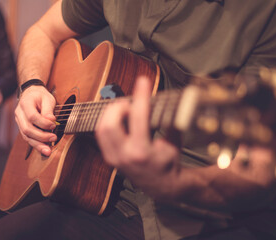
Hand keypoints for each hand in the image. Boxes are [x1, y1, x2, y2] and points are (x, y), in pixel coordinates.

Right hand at [15, 85, 56, 155]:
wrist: (31, 94)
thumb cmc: (40, 96)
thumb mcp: (47, 98)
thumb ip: (48, 109)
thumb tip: (51, 120)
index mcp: (25, 103)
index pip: (32, 116)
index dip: (43, 123)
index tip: (54, 125)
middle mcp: (19, 113)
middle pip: (27, 129)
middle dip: (41, 136)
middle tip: (53, 138)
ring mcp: (19, 121)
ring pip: (26, 136)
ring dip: (37, 144)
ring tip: (48, 151)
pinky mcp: (22, 127)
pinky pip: (27, 138)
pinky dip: (36, 144)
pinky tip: (43, 149)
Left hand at [95, 77, 181, 198]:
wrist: (160, 185)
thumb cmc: (168, 163)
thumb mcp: (175, 142)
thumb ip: (172, 121)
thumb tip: (175, 98)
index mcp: (142, 152)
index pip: (138, 117)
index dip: (140, 96)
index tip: (143, 81)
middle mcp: (124, 155)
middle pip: (109, 123)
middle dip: (118, 106)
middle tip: (130, 102)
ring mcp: (114, 158)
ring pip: (101, 128)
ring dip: (110, 113)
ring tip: (124, 109)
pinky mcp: (108, 157)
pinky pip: (100, 134)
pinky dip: (107, 121)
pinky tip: (118, 117)